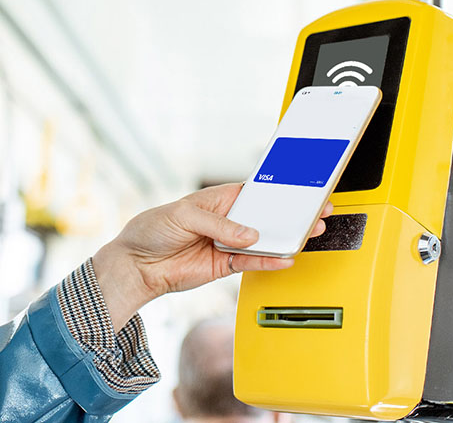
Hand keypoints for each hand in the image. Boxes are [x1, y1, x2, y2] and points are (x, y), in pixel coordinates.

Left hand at [93, 183, 332, 330]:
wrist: (136, 265)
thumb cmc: (151, 230)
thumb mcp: (182, 216)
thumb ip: (218, 225)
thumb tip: (249, 235)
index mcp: (218, 199)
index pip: (254, 191)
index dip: (278, 189)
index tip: (301, 187)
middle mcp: (226, 220)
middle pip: (264, 216)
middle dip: (289, 214)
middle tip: (316, 212)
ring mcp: (227, 243)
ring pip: (263, 240)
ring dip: (285, 238)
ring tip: (308, 234)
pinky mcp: (224, 265)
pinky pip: (252, 262)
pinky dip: (269, 261)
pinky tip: (285, 257)